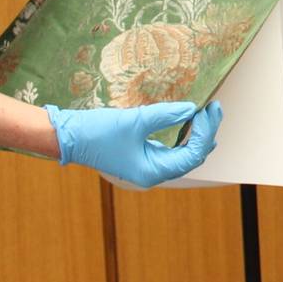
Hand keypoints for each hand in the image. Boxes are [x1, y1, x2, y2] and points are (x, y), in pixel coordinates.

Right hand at [48, 99, 222, 186]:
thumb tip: (191, 109)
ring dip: (197, 135)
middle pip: (191, 156)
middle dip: (206, 133)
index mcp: (152, 172)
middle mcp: (153, 173)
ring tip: (208, 115)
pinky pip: (171, 149)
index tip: (209, 110)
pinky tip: (191, 123)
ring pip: (183, 154)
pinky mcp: (142, 155)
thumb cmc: (97, 132)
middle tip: (215, 108)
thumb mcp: (135, 120)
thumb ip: (166, 115)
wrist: (67, 136)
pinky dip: (183, 136)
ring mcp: (148, 165)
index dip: (205, 132)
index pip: (191, 155)